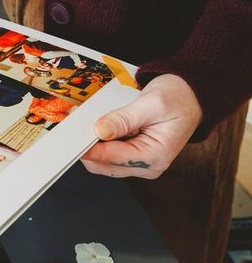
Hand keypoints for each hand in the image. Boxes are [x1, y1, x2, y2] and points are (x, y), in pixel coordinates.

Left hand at [81, 73, 202, 178]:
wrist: (191, 96)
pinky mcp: (134, 155)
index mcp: (155, 156)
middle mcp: (147, 165)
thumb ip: (123, 119)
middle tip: (75, 126)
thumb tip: (99, 131)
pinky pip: (110, 153)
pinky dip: (100, 141)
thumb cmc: (178, 98)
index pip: (112, 158)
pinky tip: (98, 126)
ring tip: (89, 122)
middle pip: (104, 165)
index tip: (71, 137)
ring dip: (93, 144)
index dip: (89, 148)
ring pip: (104, 161)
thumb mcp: (150, 104)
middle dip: (88, 146)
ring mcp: (140, 162)